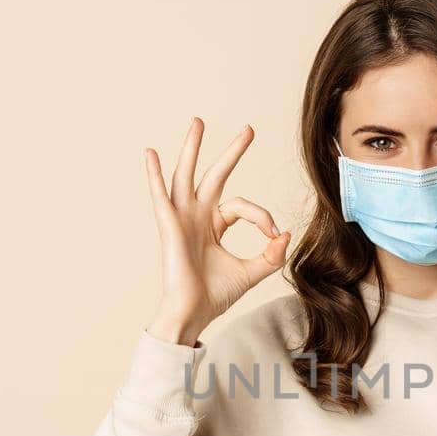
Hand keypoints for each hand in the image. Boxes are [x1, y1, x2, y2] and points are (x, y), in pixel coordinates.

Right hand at [144, 117, 290, 345]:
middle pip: (215, 175)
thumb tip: (286, 234)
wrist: (194, 312)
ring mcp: (181, 218)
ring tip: (199, 122)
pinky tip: (150, 154)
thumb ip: (271, 255)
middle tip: (249, 129)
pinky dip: (154, 175)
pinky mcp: (169, 225)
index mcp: (214, 225)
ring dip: (192, 148)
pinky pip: (160, 195)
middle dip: (232, 152)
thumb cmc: (215, 295)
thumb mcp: (252, 272)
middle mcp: (197, 216)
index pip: (242, 206)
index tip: (273, 235)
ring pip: (187, 175)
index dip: (262, 217)